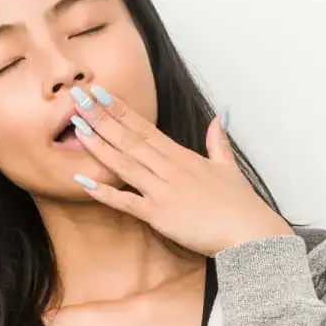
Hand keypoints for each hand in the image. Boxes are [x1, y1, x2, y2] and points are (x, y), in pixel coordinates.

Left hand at [68, 85, 294, 255]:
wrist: (250, 233)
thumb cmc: (240, 204)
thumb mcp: (229, 167)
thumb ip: (218, 141)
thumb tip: (221, 116)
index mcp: (182, 156)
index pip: (146, 127)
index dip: (121, 110)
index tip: (101, 93)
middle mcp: (169, 169)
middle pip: (130, 139)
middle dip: (102, 118)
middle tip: (77, 99)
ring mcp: (163, 191)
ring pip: (125, 163)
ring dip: (99, 145)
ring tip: (76, 128)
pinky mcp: (159, 215)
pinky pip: (127, 202)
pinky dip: (105, 192)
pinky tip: (83, 182)